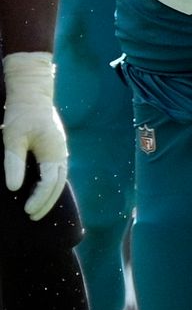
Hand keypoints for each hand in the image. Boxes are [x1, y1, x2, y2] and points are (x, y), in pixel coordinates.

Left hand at [2, 51, 67, 220]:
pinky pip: (57, 172)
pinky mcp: (56, 147)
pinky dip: (50, 185)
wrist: (32, 92)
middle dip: (47, 202)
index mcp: (54, 152)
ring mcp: (61, 150)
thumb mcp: (12, 138)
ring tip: (37, 208)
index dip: (39, 199)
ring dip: (50, 195)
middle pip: (58, 184)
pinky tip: (40, 190)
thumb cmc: (21, 113)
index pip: (50, 183)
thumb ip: (14, 163)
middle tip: (33, 217)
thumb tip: (14, 188)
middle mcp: (61, 153)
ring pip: (60, 179)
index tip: (27, 210)